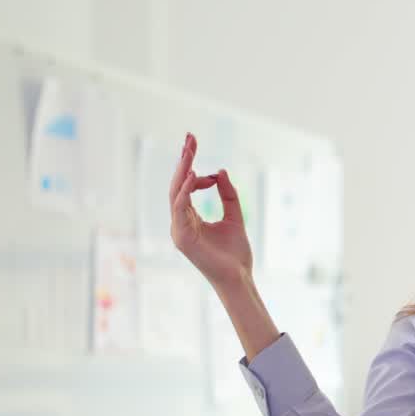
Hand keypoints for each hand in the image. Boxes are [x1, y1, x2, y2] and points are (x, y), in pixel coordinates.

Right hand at [169, 133, 251, 290]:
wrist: (239, 277)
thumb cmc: (235, 253)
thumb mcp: (235, 217)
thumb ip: (228, 195)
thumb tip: (220, 171)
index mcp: (190, 218)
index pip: (186, 187)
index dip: (197, 173)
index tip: (212, 167)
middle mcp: (180, 222)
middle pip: (177, 185)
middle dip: (184, 160)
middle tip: (190, 138)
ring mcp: (179, 230)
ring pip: (176, 193)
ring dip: (183, 170)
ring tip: (189, 149)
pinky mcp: (182, 238)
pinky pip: (180, 209)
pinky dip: (184, 192)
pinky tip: (191, 177)